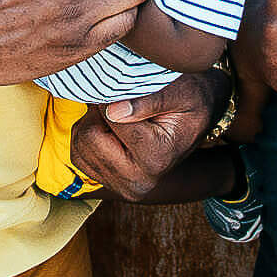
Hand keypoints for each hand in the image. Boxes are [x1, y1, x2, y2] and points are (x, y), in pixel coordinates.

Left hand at [68, 72, 217, 200]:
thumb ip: (149, 99)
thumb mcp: (180, 90)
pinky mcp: (109, 184)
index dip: (113, 95)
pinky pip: (78, 154)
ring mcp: (122, 187)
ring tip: (120, 116)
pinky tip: (111, 129)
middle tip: (121, 102)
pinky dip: (88, 136)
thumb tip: (113, 111)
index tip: (128, 88)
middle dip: (99, 112)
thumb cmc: (190, 99)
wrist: (198, 118)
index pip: (110, 118)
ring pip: (80, 144)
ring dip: (93, 123)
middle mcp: (138, 183)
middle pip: (89, 136)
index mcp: (156, 159)